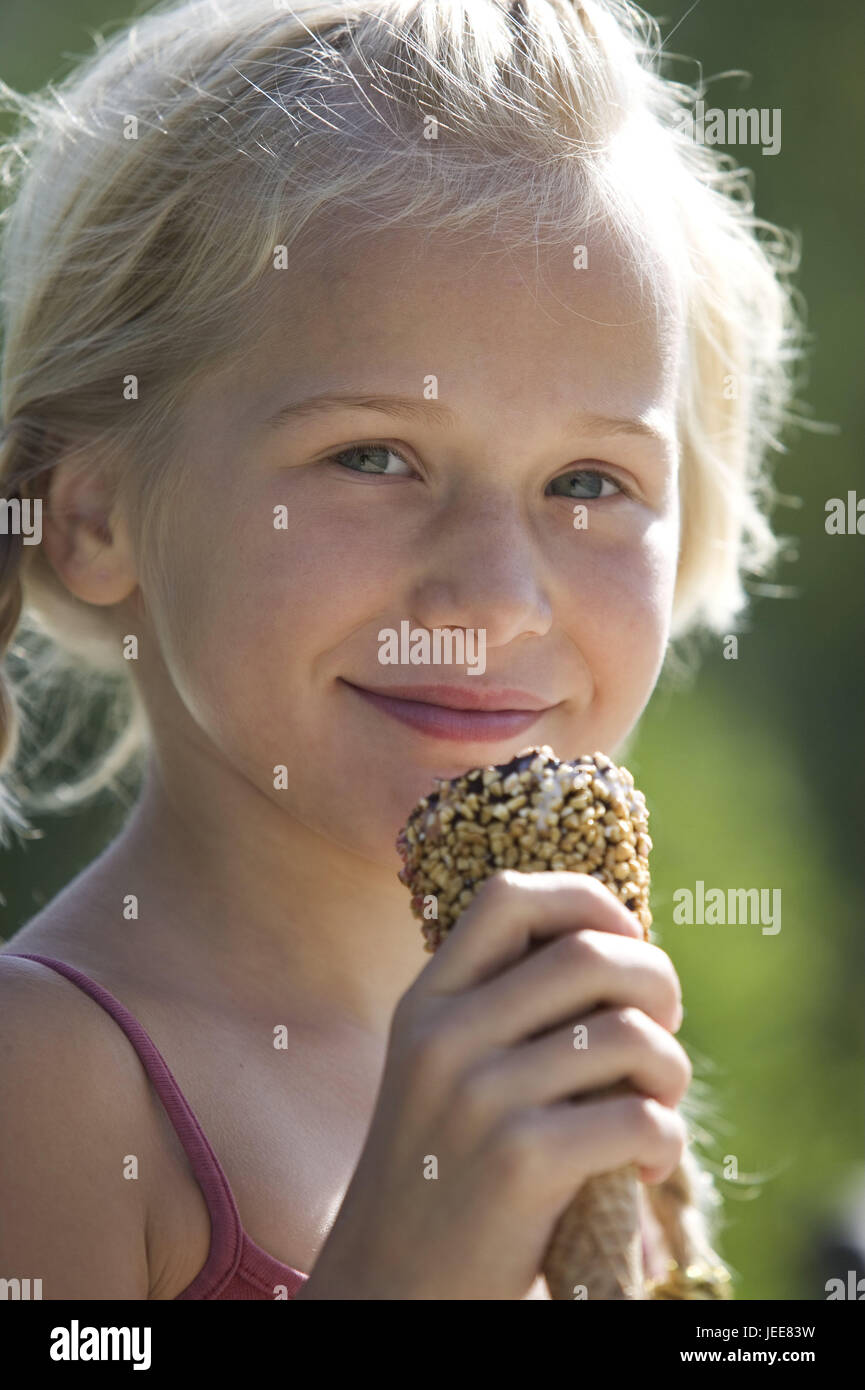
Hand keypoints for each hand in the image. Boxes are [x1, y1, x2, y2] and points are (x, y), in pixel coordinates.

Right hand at [299, 870, 688, 1299]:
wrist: (391, 1289)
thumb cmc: (442, 1175)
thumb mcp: (439, 1072)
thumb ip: (500, 1010)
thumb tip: (620, 951)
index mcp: (426, 1001)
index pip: (509, 896)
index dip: (586, 899)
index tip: (623, 937)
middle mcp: (445, 1036)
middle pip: (590, 954)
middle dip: (657, 982)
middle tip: (665, 1027)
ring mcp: (479, 1096)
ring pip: (628, 1034)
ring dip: (672, 1069)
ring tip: (658, 1104)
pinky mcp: (520, 1162)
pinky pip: (639, 1116)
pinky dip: (665, 1138)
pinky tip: (646, 1164)